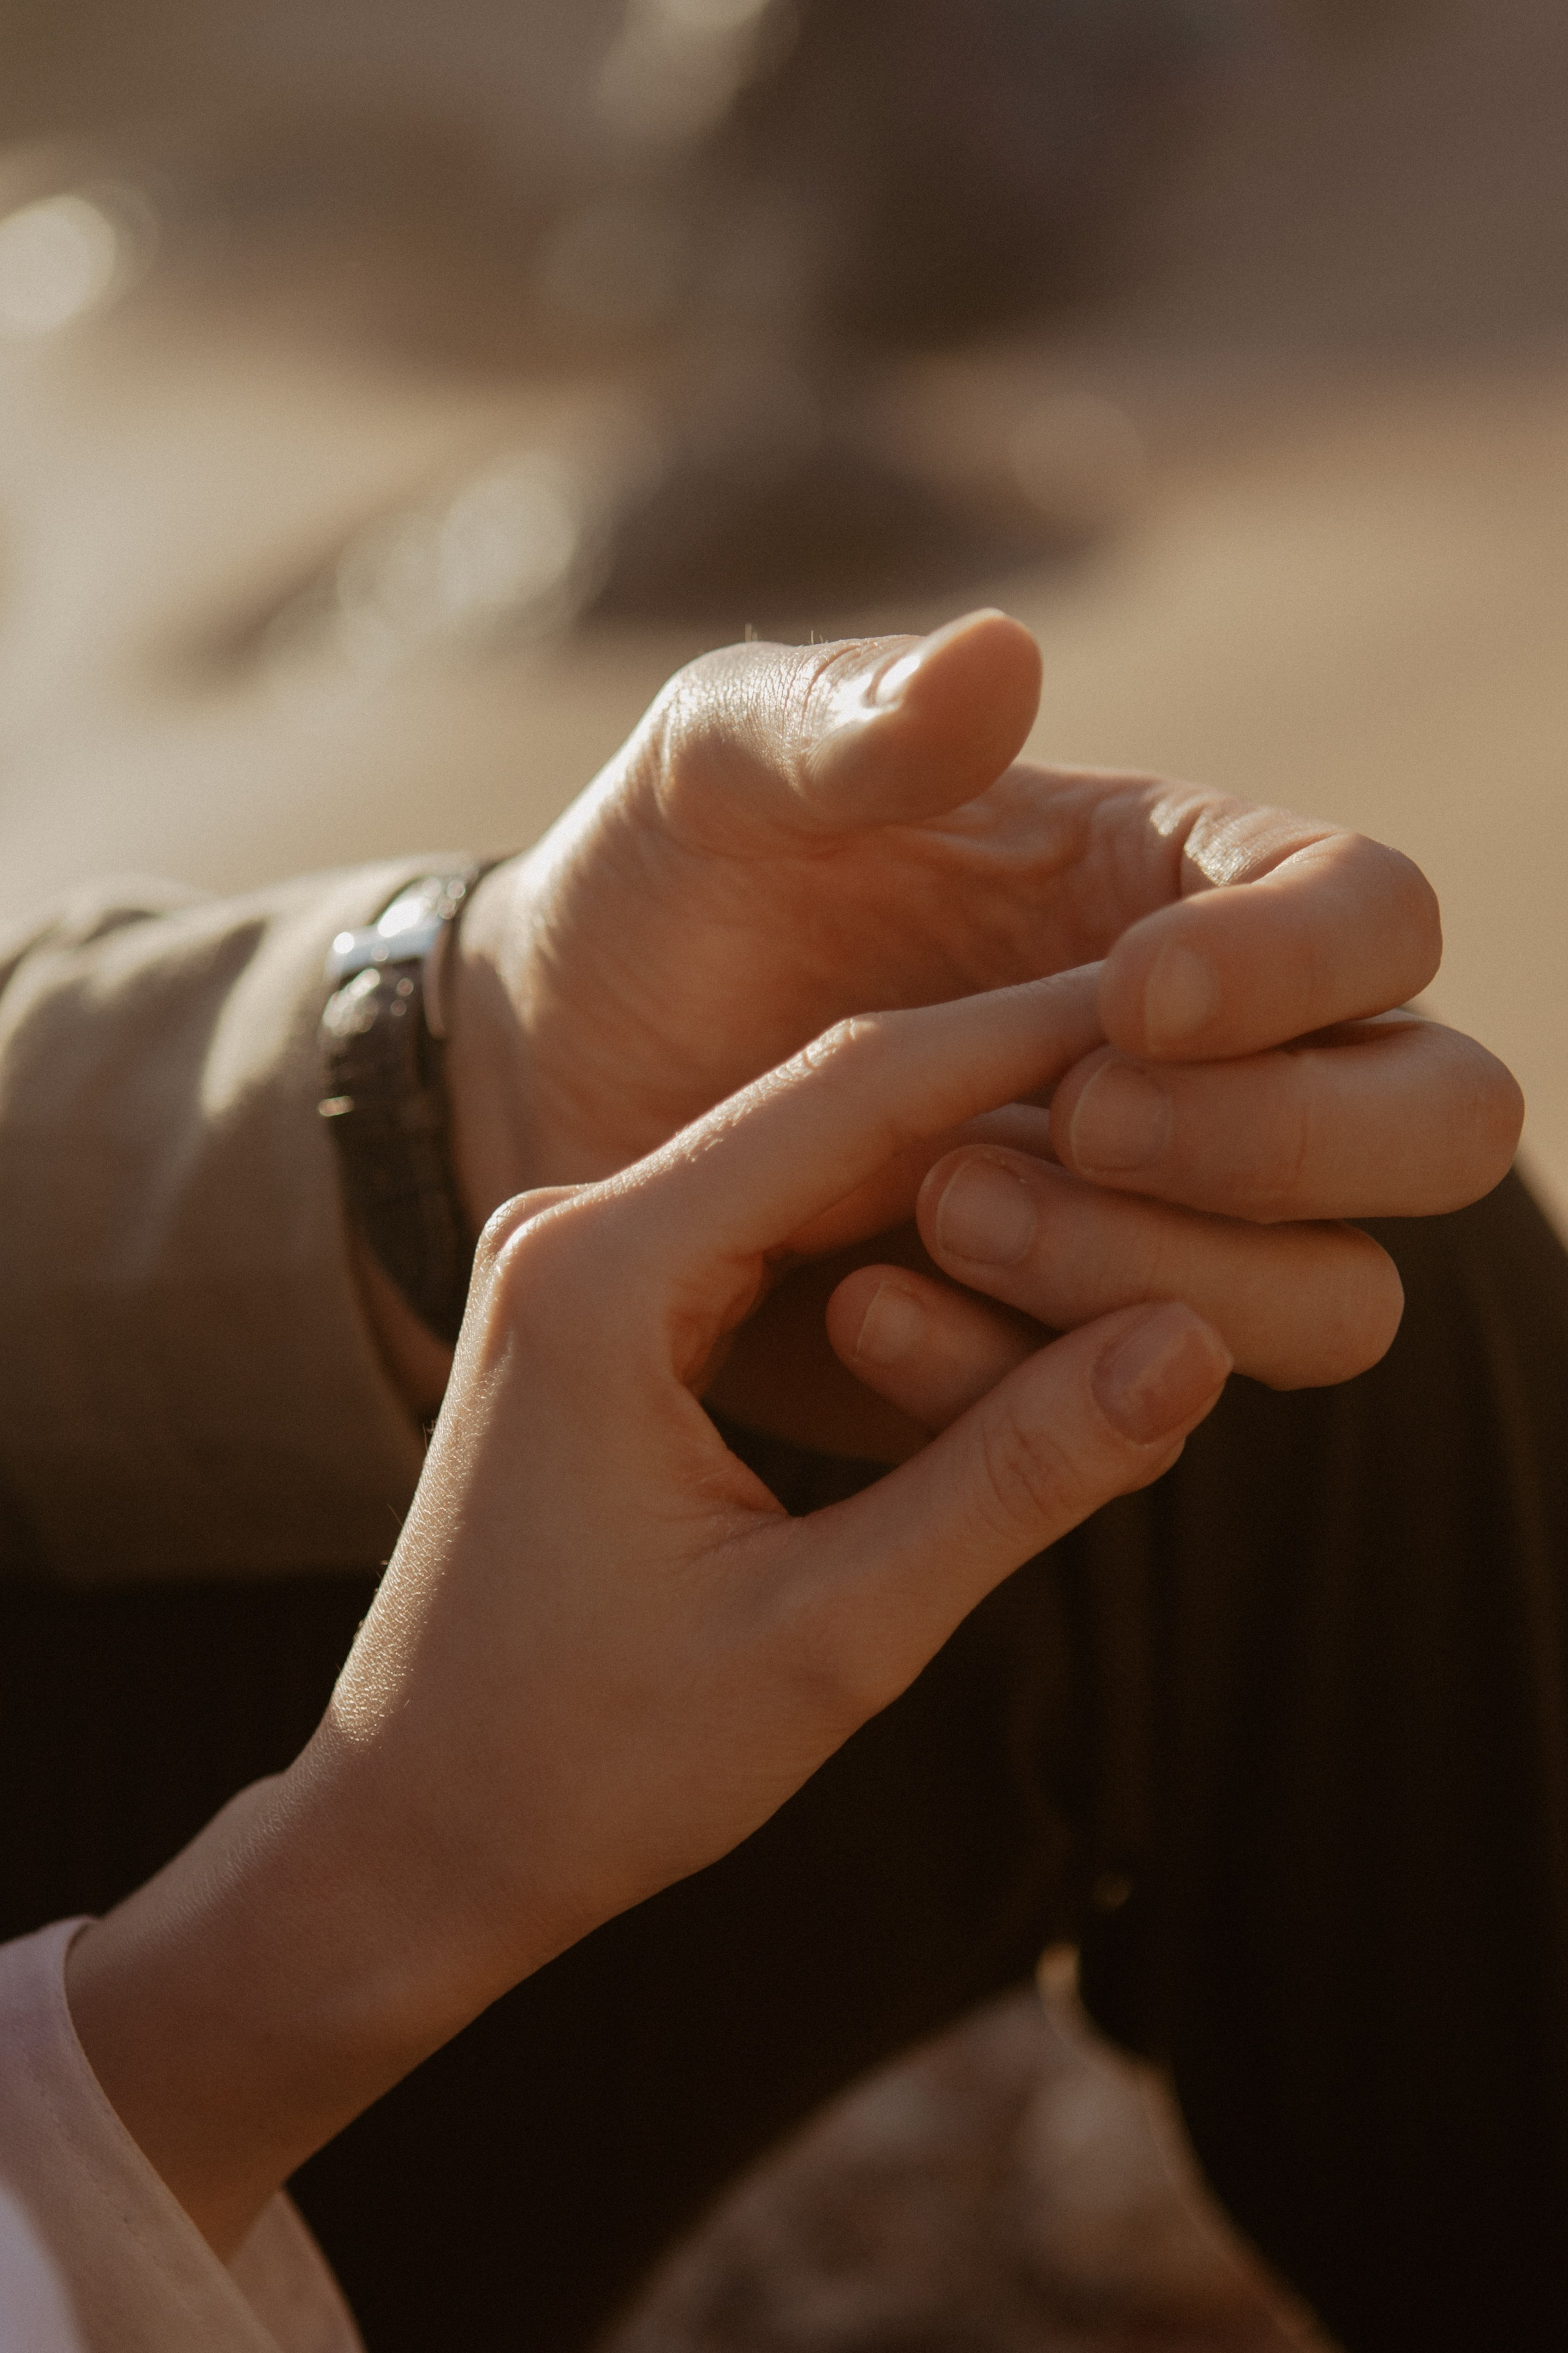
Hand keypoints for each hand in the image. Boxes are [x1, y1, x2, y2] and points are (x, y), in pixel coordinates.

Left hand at [66, 972, 1230, 2258]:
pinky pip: (780, 1231)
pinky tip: (1023, 1248)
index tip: (1194, 992)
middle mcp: (573, 1227)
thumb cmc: (590, 1769)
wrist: (411, 1840)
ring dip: (974, 1169)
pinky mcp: (603, 1309)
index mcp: (599, 1275)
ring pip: (821, 1167)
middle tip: (1211, 1082)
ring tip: (1149, 1154)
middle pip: (843, 1111)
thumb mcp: (830, 1637)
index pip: (860, 1091)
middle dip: (1025, 1096)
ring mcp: (579, 1261)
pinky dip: (905, 1239)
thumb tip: (1191, 1344)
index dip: (1036, 1034)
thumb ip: (1013, 1480)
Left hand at [443, 609, 1518, 1447]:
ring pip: (1324, 1298)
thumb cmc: (665, 892)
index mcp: (1171, 888)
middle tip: (1079, 1120)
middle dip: (1281, 1143)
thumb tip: (999, 659)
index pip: (1375, 914)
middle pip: (1433, 1121)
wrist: (559, 1084)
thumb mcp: (714, 775)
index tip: (1140, 996)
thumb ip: (840, 717)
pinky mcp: (1058, 1353)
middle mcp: (1210, 1064)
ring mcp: (1152, 1221)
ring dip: (1152, 1270)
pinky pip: (1132, 1406)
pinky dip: (1008, 1371)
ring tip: (937, 1207)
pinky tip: (857, 1306)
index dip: (1307, 964)